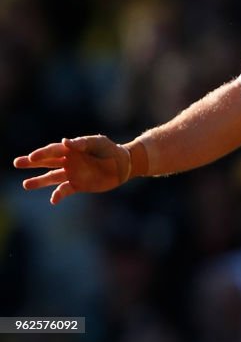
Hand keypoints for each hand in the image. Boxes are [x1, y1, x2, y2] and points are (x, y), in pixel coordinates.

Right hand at [13, 135, 129, 203]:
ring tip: (26, 184)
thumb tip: (64, 141)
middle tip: (17, 162)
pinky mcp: (77, 185)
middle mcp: (69, 161)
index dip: (42, 153)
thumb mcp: (97, 142)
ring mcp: (72, 173)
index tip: (31, 157)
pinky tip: (53, 199)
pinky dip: (58, 195)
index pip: (53, 150)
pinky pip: (64, 190)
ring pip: (51, 178)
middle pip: (47, 162)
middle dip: (32, 163)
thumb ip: (81, 143)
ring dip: (39, 181)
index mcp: (72, 149)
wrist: (122, 164)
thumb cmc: (109, 149)